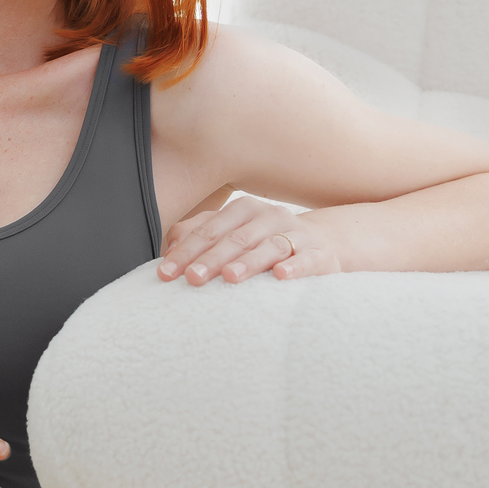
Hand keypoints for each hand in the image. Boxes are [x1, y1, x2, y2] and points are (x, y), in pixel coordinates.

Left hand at [156, 195, 341, 285]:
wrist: (322, 243)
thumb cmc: (264, 242)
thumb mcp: (232, 234)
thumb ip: (199, 236)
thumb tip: (168, 251)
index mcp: (242, 210)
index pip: (207, 231)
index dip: (185, 251)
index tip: (166, 273)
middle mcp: (268, 217)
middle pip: (235, 238)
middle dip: (211, 258)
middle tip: (192, 278)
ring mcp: (295, 234)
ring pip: (268, 247)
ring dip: (248, 262)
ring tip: (230, 277)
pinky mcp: (319, 254)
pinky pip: (306, 260)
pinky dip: (294, 267)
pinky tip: (281, 276)